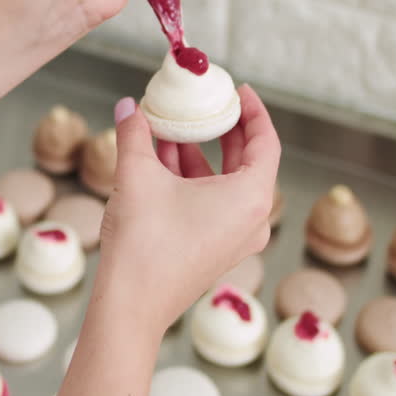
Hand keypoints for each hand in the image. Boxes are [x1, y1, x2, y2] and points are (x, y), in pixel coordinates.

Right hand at [93, 86, 280, 335]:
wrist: (132, 305)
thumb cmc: (145, 244)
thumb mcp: (137, 175)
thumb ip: (135, 134)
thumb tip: (128, 107)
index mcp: (251, 197)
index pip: (266, 142)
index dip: (253, 111)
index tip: (238, 90)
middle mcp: (252, 220)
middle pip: (248, 161)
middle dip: (222, 129)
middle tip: (204, 104)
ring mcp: (235, 239)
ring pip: (225, 183)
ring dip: (199, 154)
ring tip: (169, 129)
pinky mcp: (215, 251)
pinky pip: (213, 203)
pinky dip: (193, 180)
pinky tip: (160, 161)